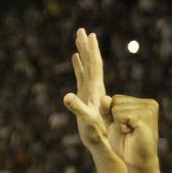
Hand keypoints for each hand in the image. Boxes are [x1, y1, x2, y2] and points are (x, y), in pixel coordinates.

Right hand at [62, 28, 115, 150]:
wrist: (104, 143)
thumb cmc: (96, 133)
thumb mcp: (86, 120)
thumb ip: (77, 108)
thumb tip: (66, 96)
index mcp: (96, 89)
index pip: (95, 66)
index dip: (91, 51)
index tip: (89, 36)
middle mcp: (95, 87)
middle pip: (92, 62)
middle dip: (86, 46)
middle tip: (81, 30)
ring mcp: (90, 91)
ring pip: (87, 67)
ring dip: (83, 52)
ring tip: (79, 38)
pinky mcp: (86, 96)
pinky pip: (82, 76)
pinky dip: (78, 65)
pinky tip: (75, 58)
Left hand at [109, 95, 160, 172]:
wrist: (137, 162)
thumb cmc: (126, 145)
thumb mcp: (112, 124)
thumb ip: (106, 110)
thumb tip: (103, 97)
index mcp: (144, 103)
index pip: (116, 99)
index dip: (114, 117)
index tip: (125, 128)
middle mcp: (149, 104)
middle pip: (115, 101)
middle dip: (116, 120)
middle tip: (128, 132)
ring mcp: (149, 109)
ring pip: (116, 109)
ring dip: (119, 125)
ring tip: (131, 133)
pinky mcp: (145, 117)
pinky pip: (120, 116)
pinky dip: (121, 128)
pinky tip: (132, 134)